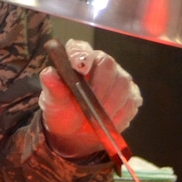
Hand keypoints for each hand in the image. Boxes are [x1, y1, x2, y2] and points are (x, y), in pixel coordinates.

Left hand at [39, 38, 142, 158]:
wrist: (76, 133)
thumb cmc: (63, 111)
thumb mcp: (53, 102)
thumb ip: (53, 88)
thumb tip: (49, 74)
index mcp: (78, 58)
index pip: (81, 49)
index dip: (82, 56)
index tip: (80, 69)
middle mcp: (101, 63)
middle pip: (108, 65)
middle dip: (99, 87)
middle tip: (89, 105)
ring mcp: (120, 78)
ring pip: (122, 85)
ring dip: (109, 105)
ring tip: (96, 117)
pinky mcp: (132, 95)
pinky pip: (130, 102)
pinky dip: (119, 115)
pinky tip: (107, 122)